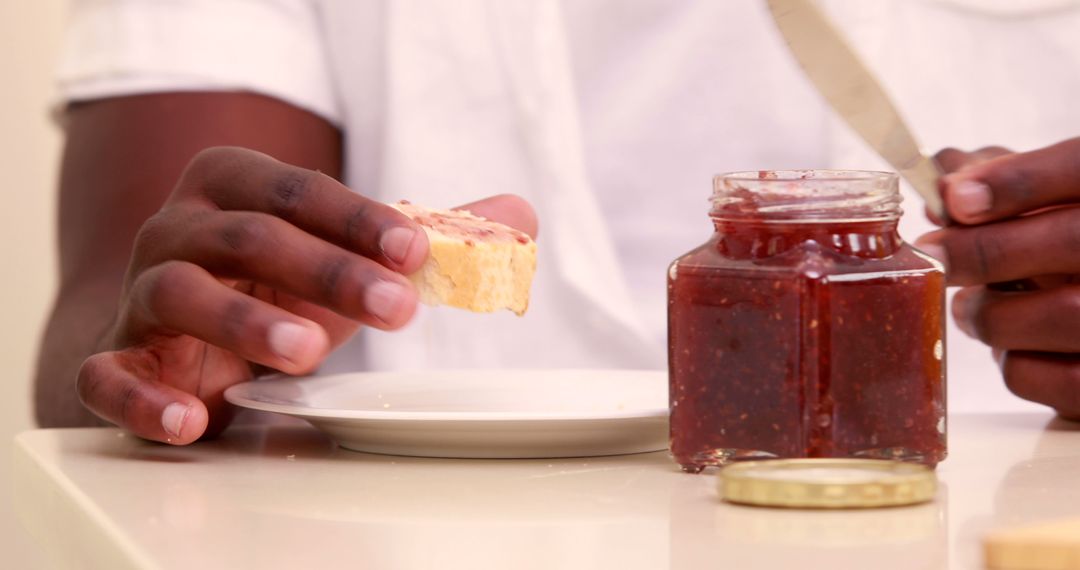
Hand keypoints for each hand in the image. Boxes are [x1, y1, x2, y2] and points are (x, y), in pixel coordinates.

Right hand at [77, 146, 536, 443]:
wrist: (181, 339)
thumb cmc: (275, 286)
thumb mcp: (348, 257)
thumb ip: (428, 237)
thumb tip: (521, 215)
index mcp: (234, 186)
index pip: (297, 190)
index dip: (358, 218)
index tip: (419, 251)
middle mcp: (178, 229)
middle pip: (247, 236)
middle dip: (326, 269)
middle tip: (396, 307)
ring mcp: (140, 295)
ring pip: (179, 294)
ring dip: (243, 321)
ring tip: (309, 350)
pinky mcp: (113, 361)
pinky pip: (109, 375)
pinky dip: (143, 397)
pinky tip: (192, 419)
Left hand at [914, 139, 1079, 417]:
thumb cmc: (1069, 248)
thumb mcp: (1053, 202)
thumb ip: (1006, 176)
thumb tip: (945, 174)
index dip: (1017, 179)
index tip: (955, 198)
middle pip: (1073, 239)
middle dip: (984, 249)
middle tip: (933, 254)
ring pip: (1054, 313)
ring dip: (988, 311)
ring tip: (972, 305)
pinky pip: (1038, 374)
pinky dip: (1010, 361)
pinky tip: (1018, 347)